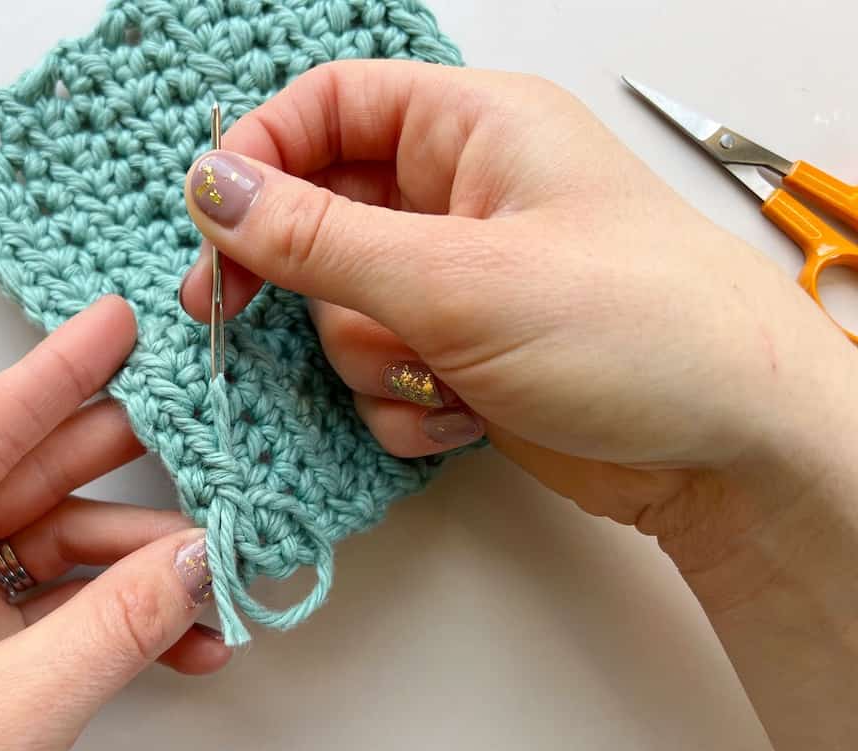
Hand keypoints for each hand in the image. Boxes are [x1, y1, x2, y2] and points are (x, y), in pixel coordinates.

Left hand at [0, 296, 228, 750]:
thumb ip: (111, 632)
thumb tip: (202, 559)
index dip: (51, 379)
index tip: (116, 324)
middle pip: (21, 487)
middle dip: (116, 470)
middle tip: (194, 429)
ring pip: (57, 553)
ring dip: (142, 568)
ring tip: (215, 576)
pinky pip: (67, 614)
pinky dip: (128, 623)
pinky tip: (188, 638)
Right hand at [180, 61, 857, 750]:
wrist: (731, 451)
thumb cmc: (636, 328)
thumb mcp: (457, 276)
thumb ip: (319, 238)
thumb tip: (216, 190)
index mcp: (473, 131)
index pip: (332, 108)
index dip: (260, 157)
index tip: (209, 224)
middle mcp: (463, 199)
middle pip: (322, 219)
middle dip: (299, 281)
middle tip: (233, 314)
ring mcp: (463, 285)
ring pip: (344, 313)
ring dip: (371, 360)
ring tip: (441, 375)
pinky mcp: (466, 359)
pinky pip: (382, 376)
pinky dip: (407, 406)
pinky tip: (468, 415)